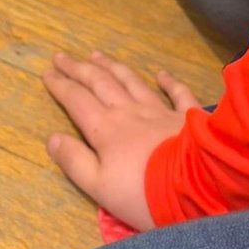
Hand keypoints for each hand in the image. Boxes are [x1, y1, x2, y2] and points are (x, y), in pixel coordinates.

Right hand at [43, 51, 203, 230]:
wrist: (200, 187)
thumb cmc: (145, 193)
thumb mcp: (100, 186)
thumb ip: (75, 161)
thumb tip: (52, 138)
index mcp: (105, 129)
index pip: (77, 100)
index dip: (60, 85)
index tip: (47, 72)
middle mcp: (129, 112)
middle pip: (100, 84)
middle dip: (79, 69)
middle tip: (63, 56)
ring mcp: (161, 111)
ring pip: (131, 82)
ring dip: (112, 67)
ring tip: (97, 55)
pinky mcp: (189, 116)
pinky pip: (178, 93)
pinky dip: (169, 81)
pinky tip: (161, 73)